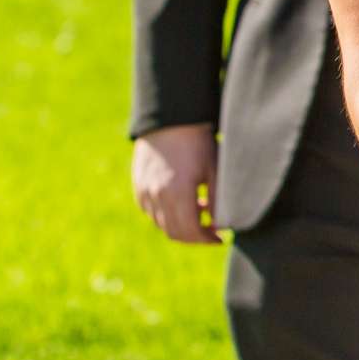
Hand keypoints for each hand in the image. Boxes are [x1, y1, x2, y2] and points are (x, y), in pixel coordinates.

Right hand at [132, 124, 220, 244]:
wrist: (171, 120)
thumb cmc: (198, 143)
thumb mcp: (214, 170)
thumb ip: (217, 201)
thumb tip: (219, 226)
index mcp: (177, 192)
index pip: (190, 231)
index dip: (206, 239)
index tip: (219, 238)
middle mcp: (156, 196)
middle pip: (174, 233)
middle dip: (194, 237)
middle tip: (211, 231)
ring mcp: (144, 192)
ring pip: (161, 224)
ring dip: (180, 225)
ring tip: (200, 210)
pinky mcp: (138, 187)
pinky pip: (151, 212)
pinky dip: (166, 215)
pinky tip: (182, 202)